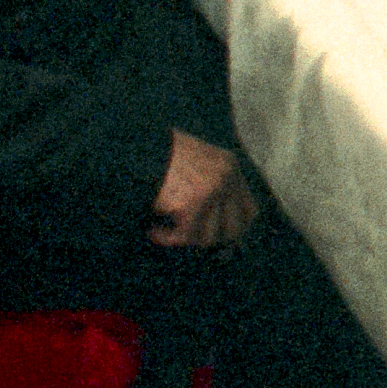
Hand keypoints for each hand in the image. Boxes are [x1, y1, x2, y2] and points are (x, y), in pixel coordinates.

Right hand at [149, 131, 261, 248]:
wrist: (136, 148)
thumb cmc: (159, 156)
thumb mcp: (196, 163)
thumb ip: (211, 187)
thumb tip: (217, 230)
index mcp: (230, 166)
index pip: (249, 211)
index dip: (234, 229)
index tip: (217, 239)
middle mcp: (226, 177)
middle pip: (234, 228)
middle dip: (211, 239)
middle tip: (189, 238)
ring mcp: (211, 190)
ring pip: (208, 236)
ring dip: (184, 238)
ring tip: (164, 230)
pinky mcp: (192, 204)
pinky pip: (184, 236)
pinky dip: (167, 238)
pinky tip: (154, 232)